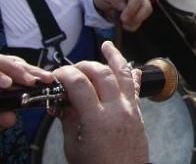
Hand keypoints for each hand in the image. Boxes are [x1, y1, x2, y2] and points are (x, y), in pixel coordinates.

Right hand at [54, 41, 148, 163]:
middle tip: (71, 69)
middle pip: (102, 74)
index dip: (65, 74)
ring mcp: (131, 110)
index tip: (56, 75)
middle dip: (85, 65)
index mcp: (97, 120)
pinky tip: (129, 67)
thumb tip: (62, 102)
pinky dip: (131, 75)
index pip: (80, 84)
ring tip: (107, 46)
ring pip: (124, 75)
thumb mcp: (73, 148)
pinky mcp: (138, 114)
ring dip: (115, 57)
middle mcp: (117, 110)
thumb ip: (68, 121)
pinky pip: (136, 89)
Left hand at [94, 0, 152, 30]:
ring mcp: (141, 6)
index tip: (122, 18)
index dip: (131, 9)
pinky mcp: (139, 15)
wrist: (105, 2)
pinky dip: (131, 26)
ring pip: (145, 16)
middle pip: (147, 7)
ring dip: (134, 23)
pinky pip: (139, 23)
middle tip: (124, 22)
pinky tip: (123, 25)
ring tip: (122, 24)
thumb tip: (123, 5)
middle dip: (137, 17)